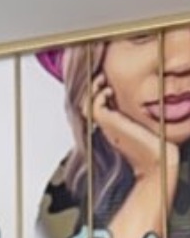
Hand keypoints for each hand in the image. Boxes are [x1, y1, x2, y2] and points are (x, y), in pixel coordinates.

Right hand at [84, 71, 179, 190]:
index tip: (104, 83)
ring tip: (103, 81)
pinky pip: (95, 106)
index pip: (92, 107)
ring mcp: (105, 126)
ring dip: (93, 89)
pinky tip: (110, 92)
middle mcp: (104, 127)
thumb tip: (127, 99)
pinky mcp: (108, 124)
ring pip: (85, 105)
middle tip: (101, 78)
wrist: (153, 159)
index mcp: (109, 126)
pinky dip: (100, 95)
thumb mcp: (136, 125)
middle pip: (85, 105)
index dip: (94, 93)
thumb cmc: (149, 145)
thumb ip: (129, 114)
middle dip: (90, 89)